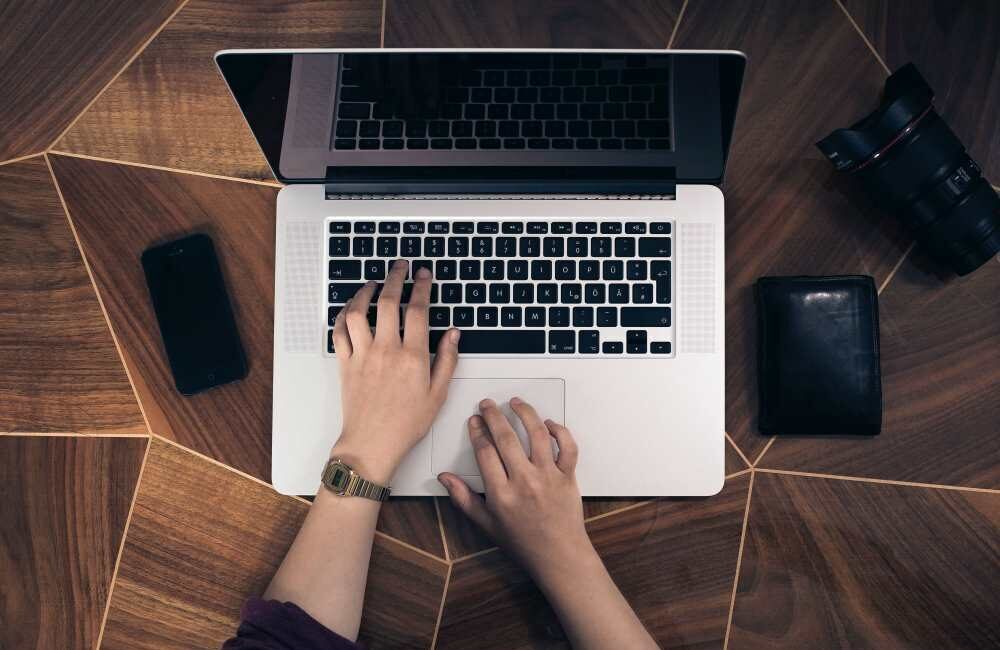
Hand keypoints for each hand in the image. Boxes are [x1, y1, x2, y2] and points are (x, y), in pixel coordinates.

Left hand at [330, 260, 459, 483]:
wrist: (372, 444)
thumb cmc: (406, 424)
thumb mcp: (438, 394)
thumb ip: (447, 360)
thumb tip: (454, 333)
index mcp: (413, 357)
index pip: (418, 310)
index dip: (421, 287)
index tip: (423, 275)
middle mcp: (386, 350)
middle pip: (388, 302)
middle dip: (395, 278)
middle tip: (400, 266)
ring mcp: (363, 355)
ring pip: (358, 312)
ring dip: (364, 292)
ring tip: (373, 283)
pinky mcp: (345, 364)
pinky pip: (339, 332)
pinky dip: (342, 315)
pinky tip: (350, 309)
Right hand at [438, 398, 593, 580]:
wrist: (559, 556)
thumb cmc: (523, 542)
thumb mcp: (487, 524)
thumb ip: (464, 499)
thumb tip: (445, 478)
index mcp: (501, 494)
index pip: (485, 451)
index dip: (477, 431)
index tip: (474, 420)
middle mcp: (524, 482)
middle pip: (506, 438)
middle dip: (493, 416)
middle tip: (487, 405)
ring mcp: (548, 477)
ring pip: (537, 434)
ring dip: (525, 413)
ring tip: (515, 403)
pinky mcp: (568, 477)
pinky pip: (567, 447)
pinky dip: (560, 431)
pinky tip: (548, 423)